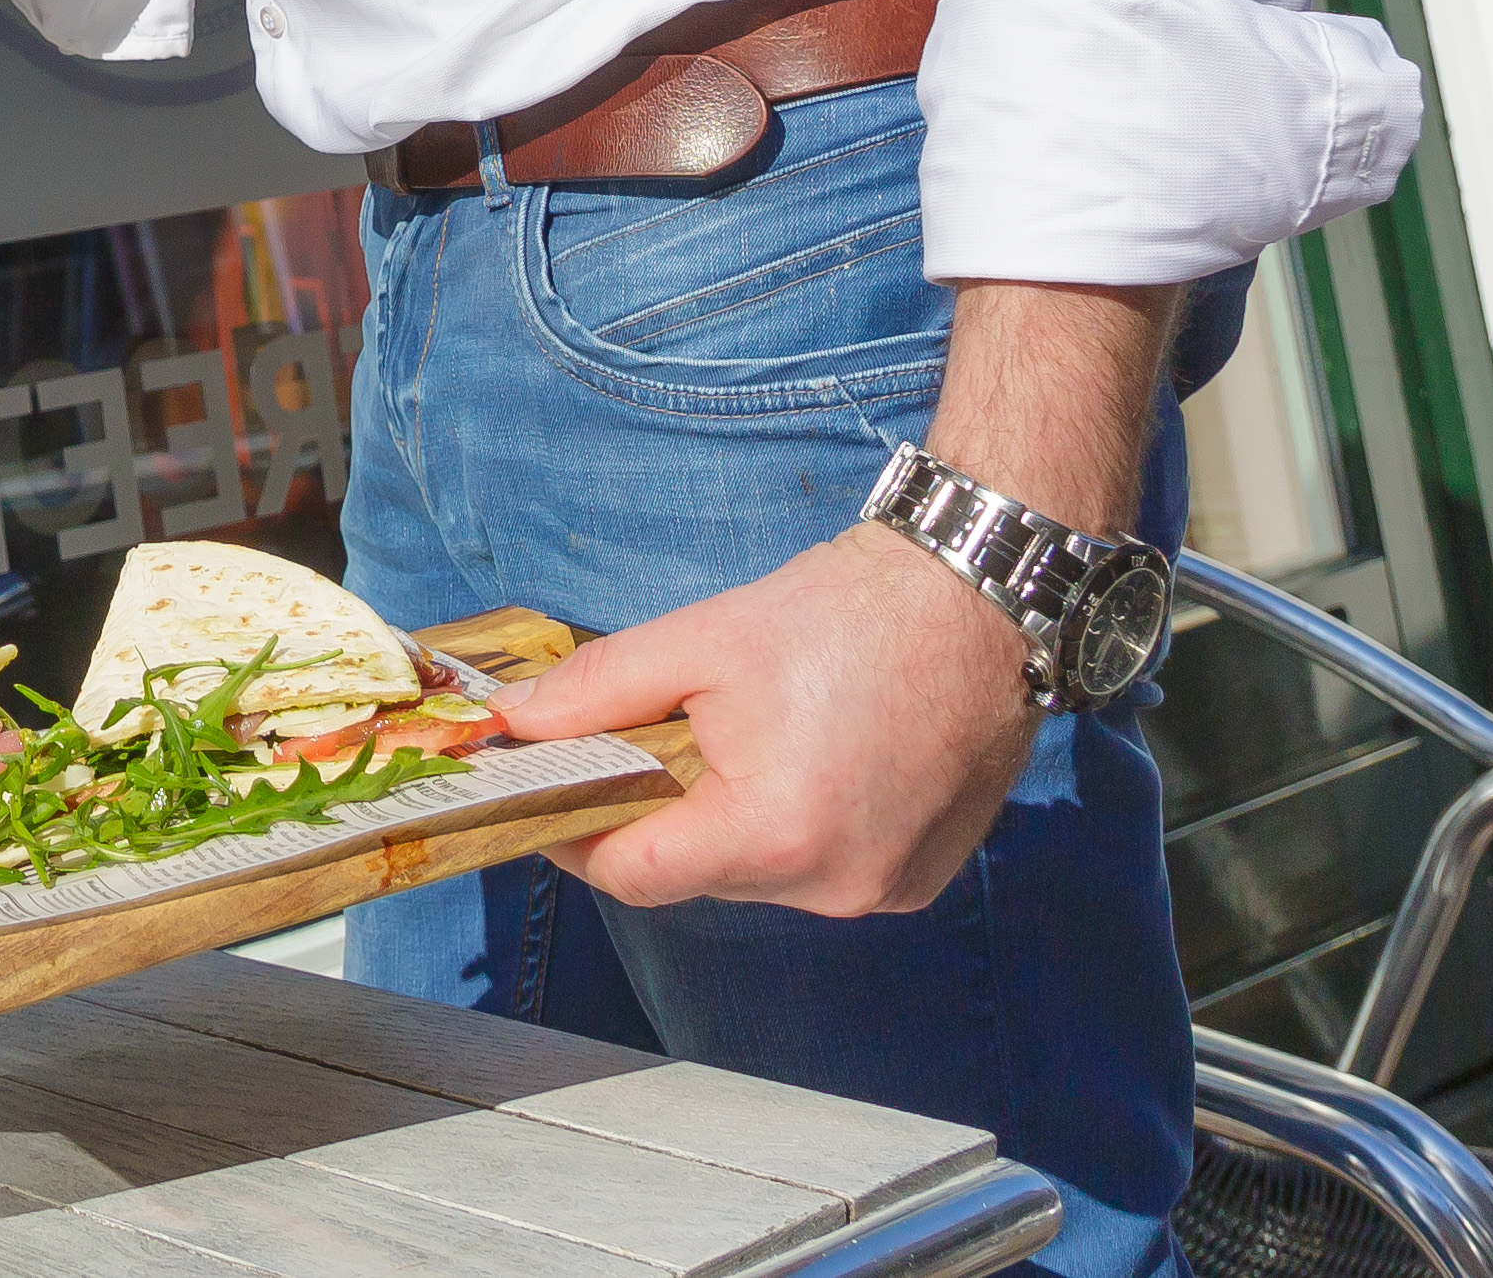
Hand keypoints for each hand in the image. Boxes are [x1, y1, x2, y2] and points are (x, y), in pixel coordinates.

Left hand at [502, 524, 1036, 917]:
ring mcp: (882, 892)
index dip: (576, 832)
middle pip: (696, 875)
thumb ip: (596, 689)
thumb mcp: (700, 640)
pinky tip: (811, 762)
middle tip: (651, 741)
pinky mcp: (918, 882)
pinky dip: (796, 831)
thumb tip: (514, 722)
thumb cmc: (843, 615)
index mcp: (769, 834)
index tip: (547, 793)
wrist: (978, 601)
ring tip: (745, 740)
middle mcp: (830, 887)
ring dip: (731, 824)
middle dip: (659, 815)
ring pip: (758, 877)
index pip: (631, 872)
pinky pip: (822, 872)